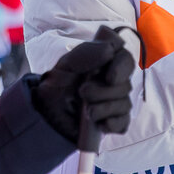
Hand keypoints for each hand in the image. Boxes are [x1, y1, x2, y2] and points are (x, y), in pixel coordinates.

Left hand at [33, 26, 135, 143]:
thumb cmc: (59, 83)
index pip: (123, 55)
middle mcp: (115, 80)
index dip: (121, 61)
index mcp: (105, 61)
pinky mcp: (114, 121)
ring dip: (104, 107)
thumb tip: (110, 50)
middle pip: (125, 81)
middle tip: (83, 91)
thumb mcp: (66, 64)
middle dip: (105, 89)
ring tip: (86, 110)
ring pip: (124, 103)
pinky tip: (100, 123)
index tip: (108, 71)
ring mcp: (116, 100)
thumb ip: (86, 53)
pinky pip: (123, 122)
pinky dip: (112, 123)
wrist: (48, 111)